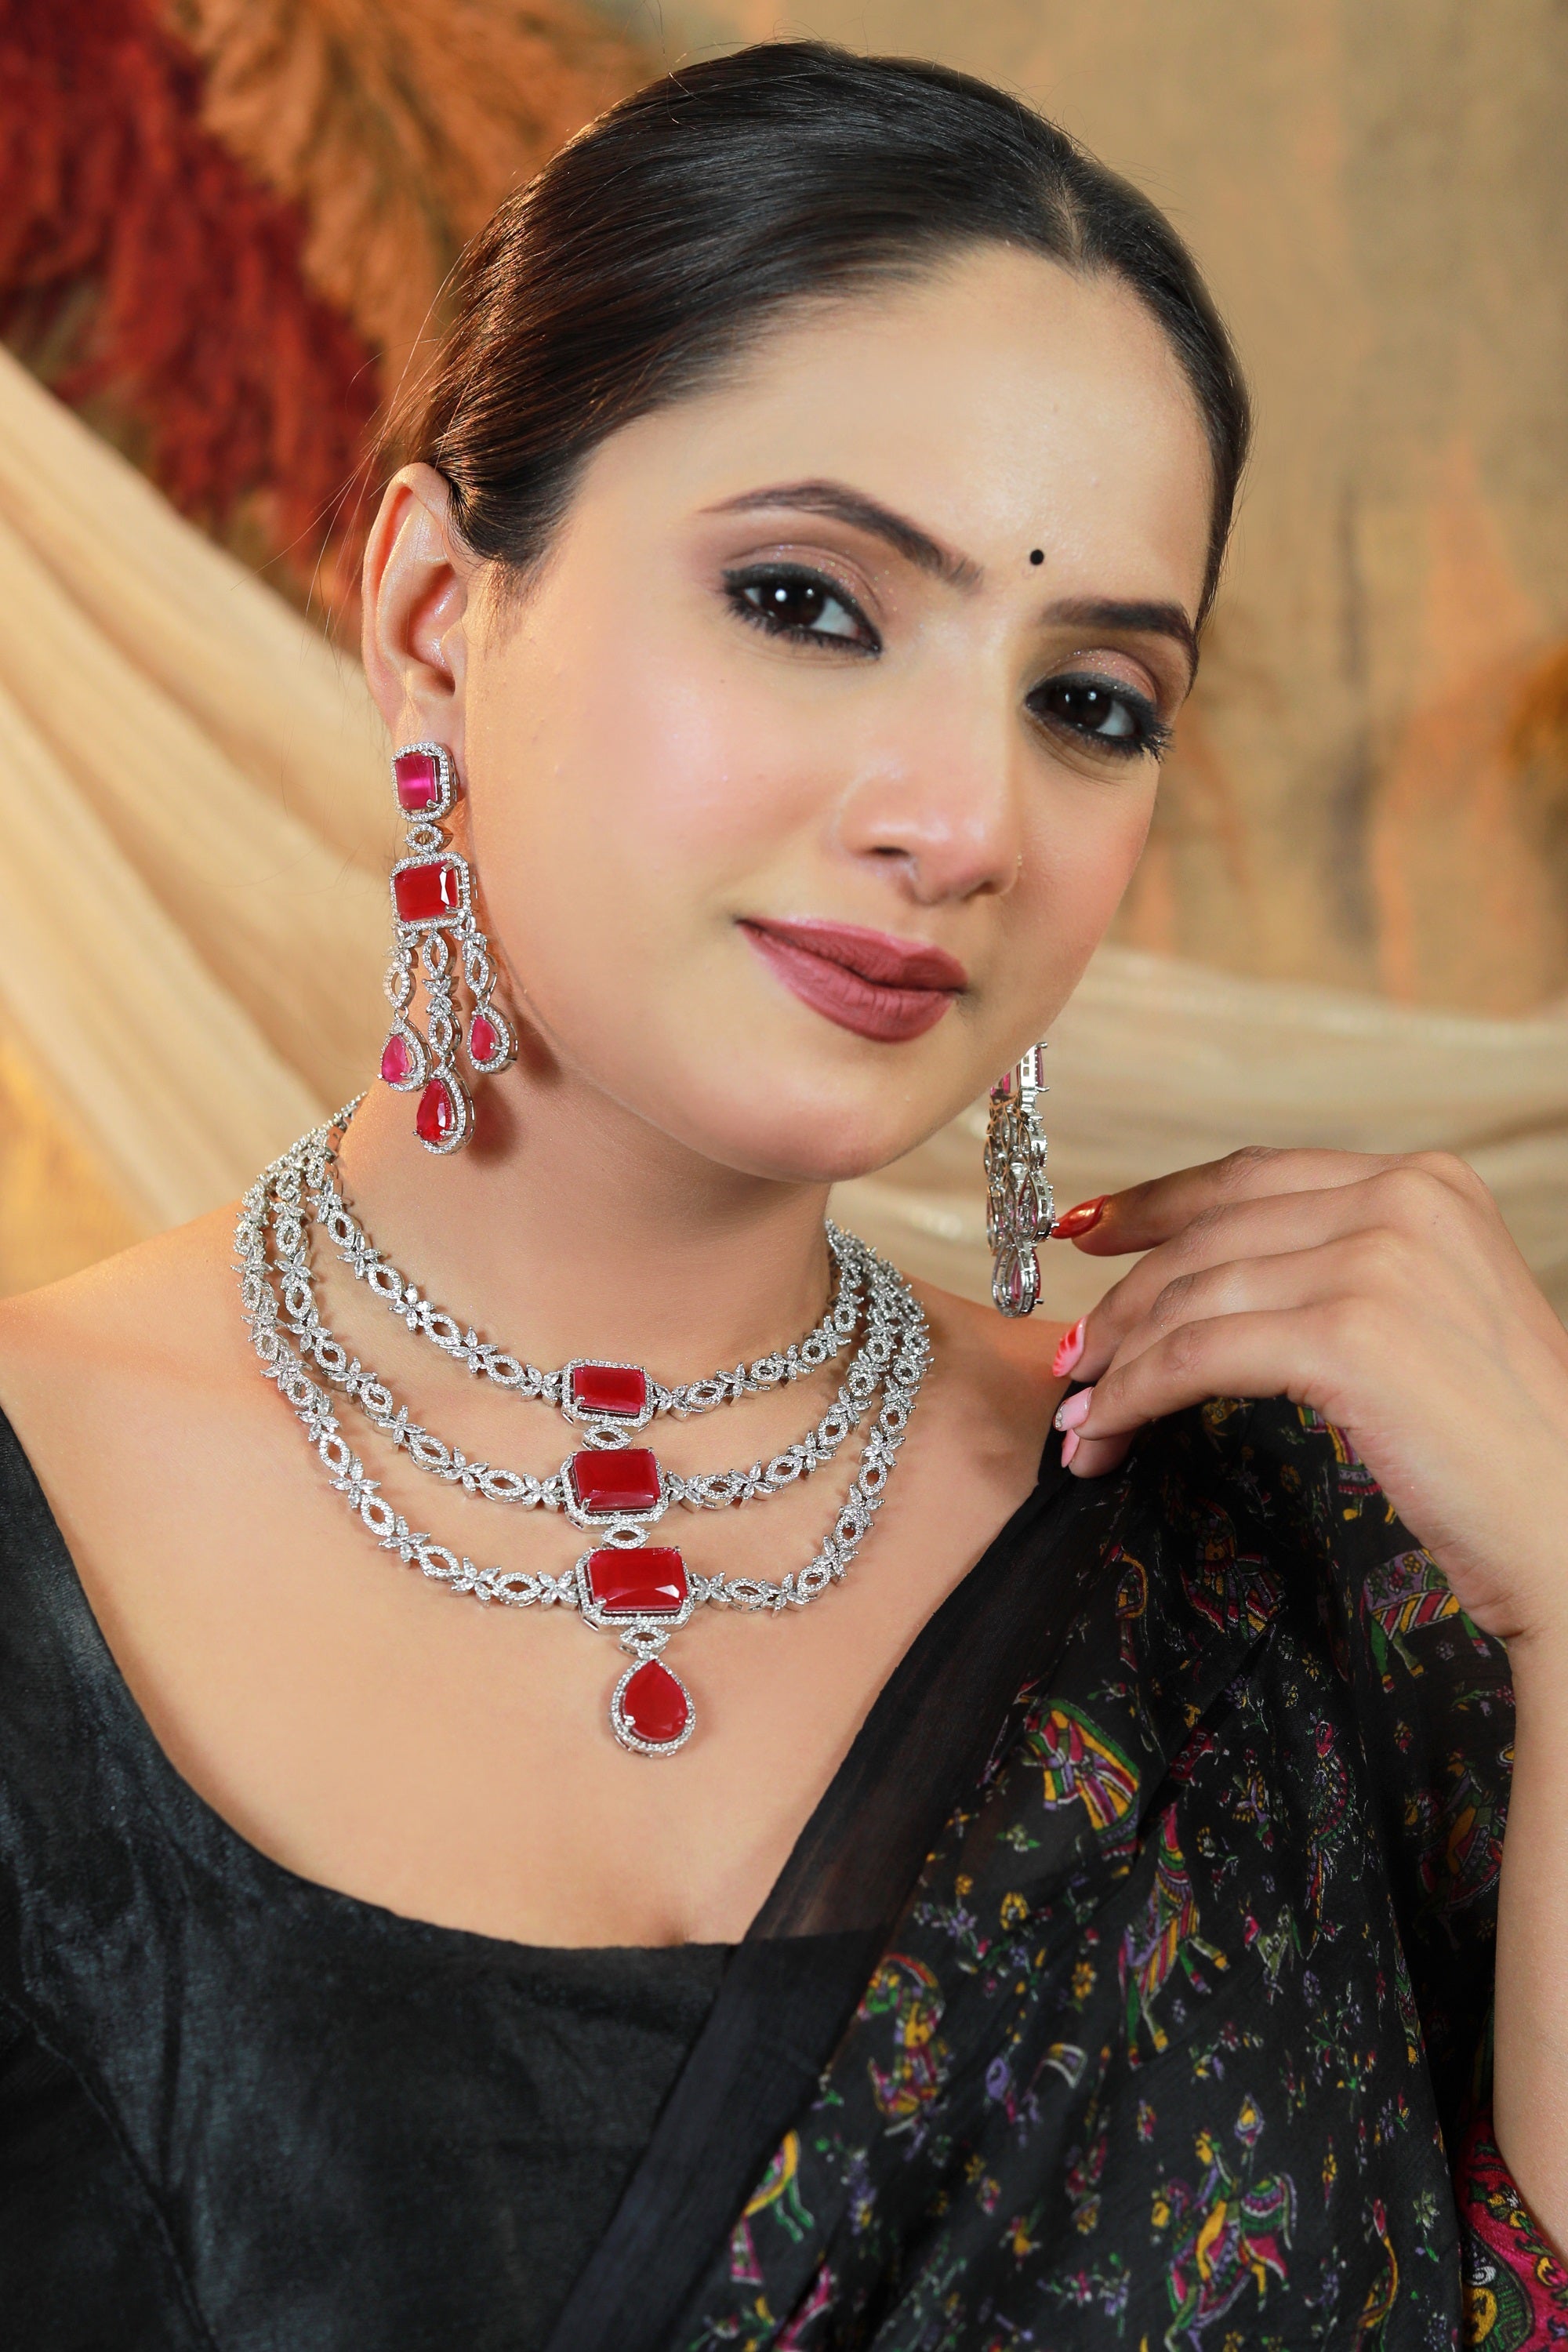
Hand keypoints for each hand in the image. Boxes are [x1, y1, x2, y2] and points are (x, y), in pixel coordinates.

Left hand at [1052, 1148, 1567, 1651]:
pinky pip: (1196, 1356)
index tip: (1087, 1232)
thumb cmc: (1499, 1444)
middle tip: (1071, 1357)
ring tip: (1081, 1416)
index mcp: (1426, 1182)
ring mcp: (1376, 1262)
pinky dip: (1135, 1396)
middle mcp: (1402, 1200)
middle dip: (1123, 1299)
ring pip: (1192, 1296)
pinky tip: (1107, 1433)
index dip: (1156, 1203)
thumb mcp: (1433, 1314)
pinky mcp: (1348, 1337)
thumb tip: (1213, 1276)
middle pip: (1210, 1234)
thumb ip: (1345, 1268)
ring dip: (1117, 1360)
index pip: (1253, 1176)